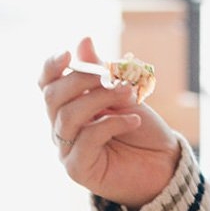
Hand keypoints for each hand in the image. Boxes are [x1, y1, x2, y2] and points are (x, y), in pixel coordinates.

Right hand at [41, 37, 179, 207]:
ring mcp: (67, 150)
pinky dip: (111, 124)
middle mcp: (61, 128)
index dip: (51, 67)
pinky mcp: (77, 169)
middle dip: (83, 80)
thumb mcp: (124, 93)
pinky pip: (86, 139)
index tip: (68, 54)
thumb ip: (102, 71)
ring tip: (128, 94)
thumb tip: (83, 41)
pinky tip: (133, 121)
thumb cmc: (142, 129)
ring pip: (68, 116)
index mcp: (68, 107)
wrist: (163, 164)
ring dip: (99, 99)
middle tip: (114, 77)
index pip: (46, 85)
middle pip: (52, 97)